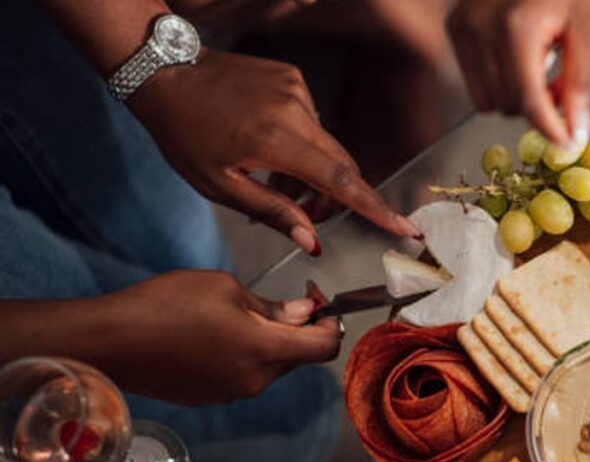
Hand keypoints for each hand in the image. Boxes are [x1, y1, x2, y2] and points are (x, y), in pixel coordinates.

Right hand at [101, 270, 339, 404]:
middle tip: (285, 299)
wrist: (109, 342)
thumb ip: (272, 307)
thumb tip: (303, 314)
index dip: (333, 321)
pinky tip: (215, 332)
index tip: (318, 300)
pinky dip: (244, 354)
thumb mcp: (226, 288)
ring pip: (270, 366)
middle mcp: (254, 381)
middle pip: (299, 357)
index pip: (326, 347)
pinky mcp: (209, 397)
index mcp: (265, 351)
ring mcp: (231, 393)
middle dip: (300, 329)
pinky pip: (243, 374)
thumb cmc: (164, 306)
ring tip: (239, 312)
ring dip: (270, 341)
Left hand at [129, 50, 420, 254]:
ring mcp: (296, 90)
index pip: (340, 181)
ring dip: (309, 173)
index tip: (405, 227)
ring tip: (270, 182)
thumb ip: (272, 212)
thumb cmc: (184, 133)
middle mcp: (295, 109)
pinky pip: (311, 123)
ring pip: (325, 147)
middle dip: (332, 198)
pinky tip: (266, 149)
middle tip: (305, 219)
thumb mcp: (219, 185)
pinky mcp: (293, 79)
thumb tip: (312, 242)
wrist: (166, 73)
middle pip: (341, 166)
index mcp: (275, 139)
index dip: (375, 208)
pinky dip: (298, 146)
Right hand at [447, 0, 589, 146]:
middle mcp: (483, 29)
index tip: (565, 144)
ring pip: (489, 101)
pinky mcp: (454, 30)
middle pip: (510, 105)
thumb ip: (578, 84)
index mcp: (519, 28)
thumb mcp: (583, 28)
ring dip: (516, 97)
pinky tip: (513, 59)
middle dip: (537, 106)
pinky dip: (497, 83)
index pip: (530, 101)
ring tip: (535, 67)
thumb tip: (576, 132)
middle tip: (557, 85)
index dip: (550, 129)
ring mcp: (463, 30)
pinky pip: (475, 85)